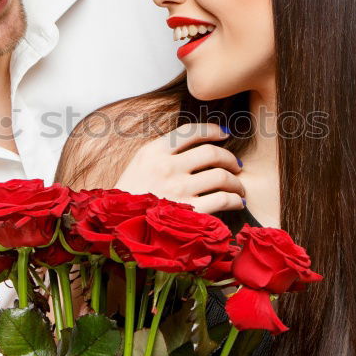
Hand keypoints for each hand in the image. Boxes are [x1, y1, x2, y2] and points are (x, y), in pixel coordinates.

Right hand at [113, 122, 245, 213]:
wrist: (117, 225)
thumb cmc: (131, 195)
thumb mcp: (140, 164)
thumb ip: (164, 151)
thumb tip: (198, 143)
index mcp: (154, 152)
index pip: (190, 131)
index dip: (212, 130)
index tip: (224, 134)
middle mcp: (167, 168)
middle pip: (211, 153)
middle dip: (230, 158)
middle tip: (236, 165)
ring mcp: (178, 191)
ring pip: (221, 176)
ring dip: (236, 181)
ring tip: (238, 186)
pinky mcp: (188, 213)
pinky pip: (222, 200)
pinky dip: (235, 200)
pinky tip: (236, 202)